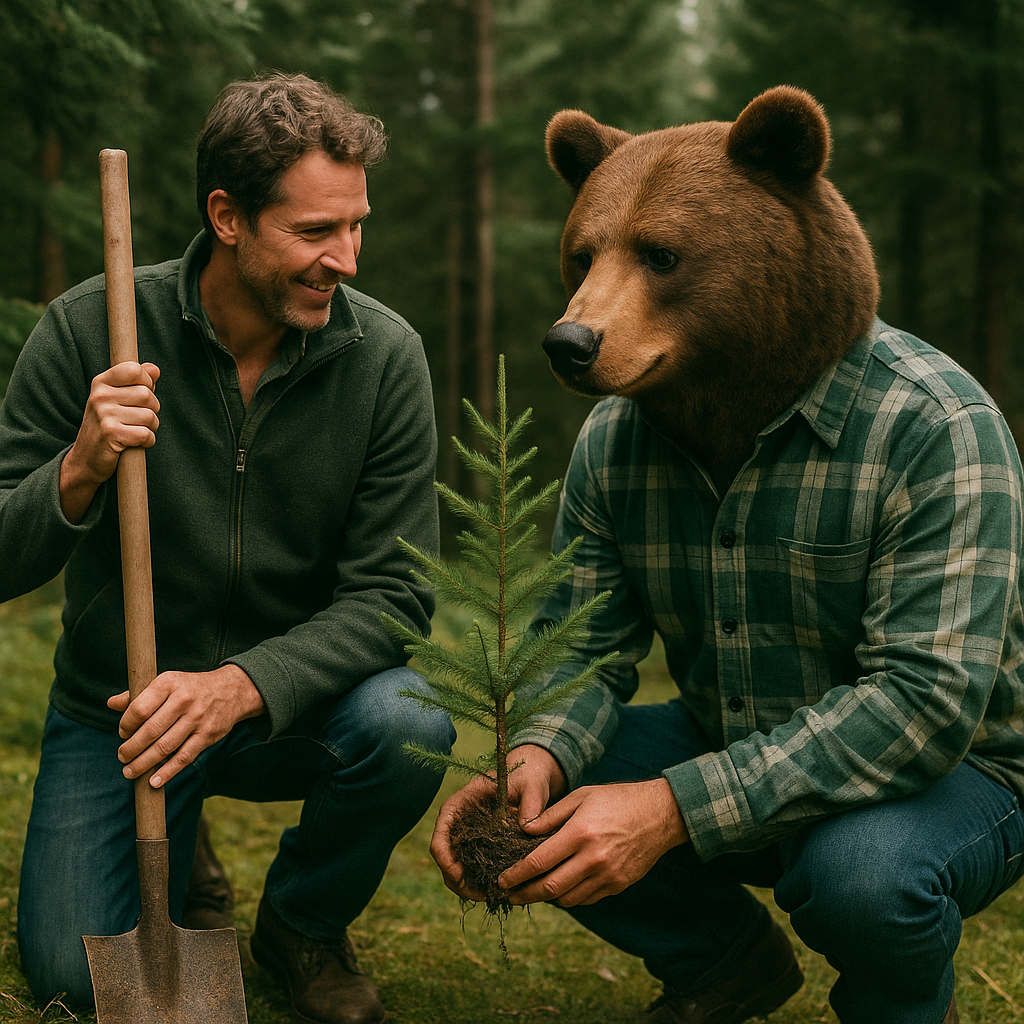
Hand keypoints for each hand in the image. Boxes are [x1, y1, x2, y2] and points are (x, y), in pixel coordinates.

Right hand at [60, 361, 160, 522]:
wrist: (85, 459)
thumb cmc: (107, 426)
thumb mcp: (117, 399)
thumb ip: (137, 383)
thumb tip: (154, 369)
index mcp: (101, 383)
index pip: (135, 369)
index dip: (147, 383)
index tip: (140, 397)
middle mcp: (100, 395)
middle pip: (147, 395)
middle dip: (152, 410)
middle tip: (139, 420)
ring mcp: (104, 414)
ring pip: (150, 416)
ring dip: (151, 428)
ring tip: (135, 431)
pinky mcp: (110, 433)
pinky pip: (146, 434)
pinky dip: (147, 441)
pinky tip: (136, 443)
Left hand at [108, 664, 263, 786]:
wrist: (231, 690)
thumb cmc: (190, 688)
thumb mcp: (167, 682)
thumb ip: (139, 694)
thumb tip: (111, 703)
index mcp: (169, 683)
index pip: (139, 708)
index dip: (126, 725)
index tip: (122, 733)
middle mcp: (184, 700)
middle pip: (150, 731)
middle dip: (131, 748)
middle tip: (122, 757)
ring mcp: (197, 719)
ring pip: (165, 747)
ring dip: (143, 763)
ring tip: (130, 771)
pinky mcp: (208, 735)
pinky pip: (184, 757)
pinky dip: (168, 772)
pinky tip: (154, 781)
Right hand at [429, 744, 565, 899]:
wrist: (532, 781)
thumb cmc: (527, 778)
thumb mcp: (531, 785)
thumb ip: (531, 802)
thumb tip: (527, 828)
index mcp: (463, 803)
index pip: (441, 830)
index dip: (444, 855)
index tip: (458, 874)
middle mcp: (460, 822)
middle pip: (445, 855)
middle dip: (456, 879)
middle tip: (478, 895)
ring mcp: (469, 837)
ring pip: (457, 867)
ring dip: (467, 886)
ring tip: (488, 897)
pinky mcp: (481, 848)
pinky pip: (473, 869)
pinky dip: (480, 883)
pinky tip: (496, 892)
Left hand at [498, 777, 688, 907]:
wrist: (660, 814)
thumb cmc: (617, 799)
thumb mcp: (581, 797)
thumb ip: (551, 816)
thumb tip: (524, 830)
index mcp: (580, 833)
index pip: (539, 861)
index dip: (517, 874)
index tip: (501, 880)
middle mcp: (593, 859)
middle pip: (550, 887)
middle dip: (525, 894)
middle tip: (508, 896)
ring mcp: (607, 875)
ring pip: (568, 898)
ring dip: (546, 898)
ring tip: (531, 892)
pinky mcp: (618, 885)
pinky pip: (586, 899)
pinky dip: (569, 897)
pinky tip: (560, 888)